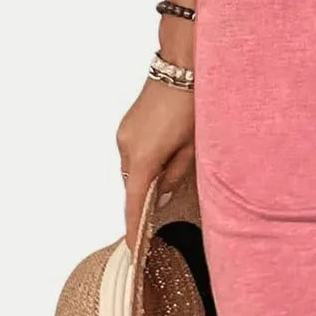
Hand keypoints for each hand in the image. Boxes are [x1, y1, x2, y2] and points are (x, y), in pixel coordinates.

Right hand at [116, 74, 194, 252]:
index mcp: (143, 158)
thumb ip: (176, 176)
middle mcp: (126, 148)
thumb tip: (163, 194)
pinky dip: (145, 159)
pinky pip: (132, 152)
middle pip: (132, 186)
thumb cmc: (192, 106)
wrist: (181, 67)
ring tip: (173, 166)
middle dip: (147, 197)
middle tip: (165, 205)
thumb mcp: (192, 147)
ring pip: (132, 169)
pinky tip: (165, 151)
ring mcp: (123, 134)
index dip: (134, 228)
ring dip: (147, 175)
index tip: (134, 248)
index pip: (134, 203)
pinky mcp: (126, 124)